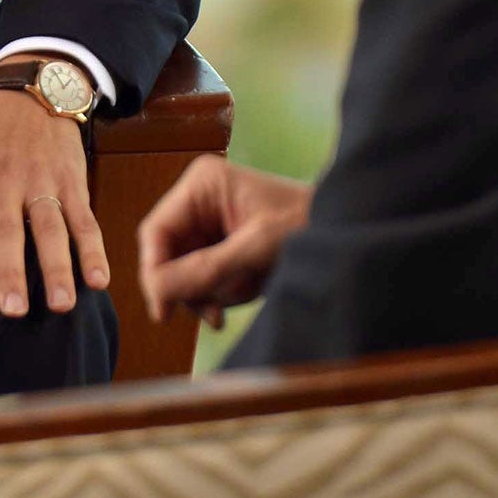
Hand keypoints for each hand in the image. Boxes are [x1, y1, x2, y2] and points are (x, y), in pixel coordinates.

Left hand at [0, 87, 105, 318]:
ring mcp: (42, 181)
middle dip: (13, 271)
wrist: (28, 93)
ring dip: (58, 267)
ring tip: (62, 304)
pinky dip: (94, 249)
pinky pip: (85, 219)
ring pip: (51, 227)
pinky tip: (99, 280)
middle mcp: (5, 181)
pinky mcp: (72, 181)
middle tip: (16, 311)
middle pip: (10, 231)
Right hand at [137, 154, 312, 329]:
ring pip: (183, 271)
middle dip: (190, 286)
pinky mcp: (222, 244)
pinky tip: (240, 296)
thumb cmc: (306, 226)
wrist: (343, 232)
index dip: (154, 272)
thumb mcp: (254, 250)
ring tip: (239, 297)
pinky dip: (219, 293)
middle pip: (168, 255)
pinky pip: (203, 277)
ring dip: (208, 292)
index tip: (163, 311)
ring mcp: (210, 223)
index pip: (157, 232)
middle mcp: (200, 200)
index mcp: (202, 184)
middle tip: (214, 313)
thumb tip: (156, 292)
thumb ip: (204, 270)